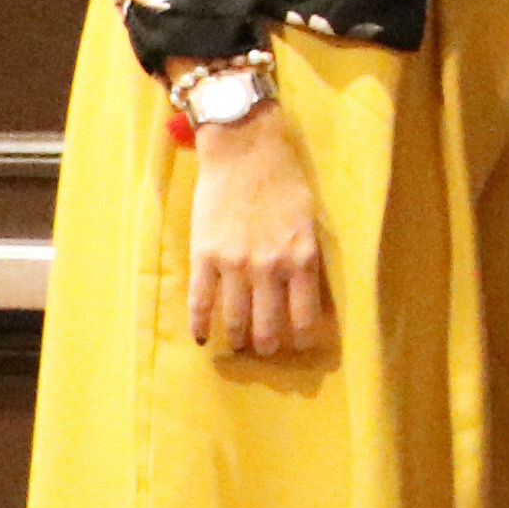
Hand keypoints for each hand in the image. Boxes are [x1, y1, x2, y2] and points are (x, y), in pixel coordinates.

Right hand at [184, 110, 333, 358]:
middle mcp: (270, 266)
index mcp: (302, 257)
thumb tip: (305, 288)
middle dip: (268, 343)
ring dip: (237, 338)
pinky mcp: (205, 256)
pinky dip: (200, 323)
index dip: (302, 334)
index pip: (305, 312)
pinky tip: (201, 338)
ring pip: (235, 316)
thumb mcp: (308, 219)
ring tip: (238, 349)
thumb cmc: (283, 181)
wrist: (245, 153)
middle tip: (266, 353)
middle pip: (269, 322)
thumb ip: (305, 254)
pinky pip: (201, 300)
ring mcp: (235, 263)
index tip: (299, 346)